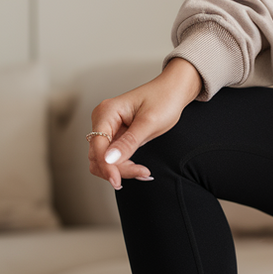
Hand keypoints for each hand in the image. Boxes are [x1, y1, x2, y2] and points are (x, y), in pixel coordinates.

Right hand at [87, 58, 203, 188]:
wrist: (174, 91)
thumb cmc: (164, 99)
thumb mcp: (149, 122)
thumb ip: (129, 142)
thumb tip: (109, 160)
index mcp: (106, 112)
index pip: (98, 146)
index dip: (106, 166)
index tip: (118, 182)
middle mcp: (103, 120)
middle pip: (98, 155)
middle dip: (117, 169)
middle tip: (142, 173)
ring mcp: (108, 129)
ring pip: (104, 159)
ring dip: (121, 170)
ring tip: (143, 171)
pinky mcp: (117, 136)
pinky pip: (114, 157)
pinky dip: (125, 166)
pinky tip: (140, 169)